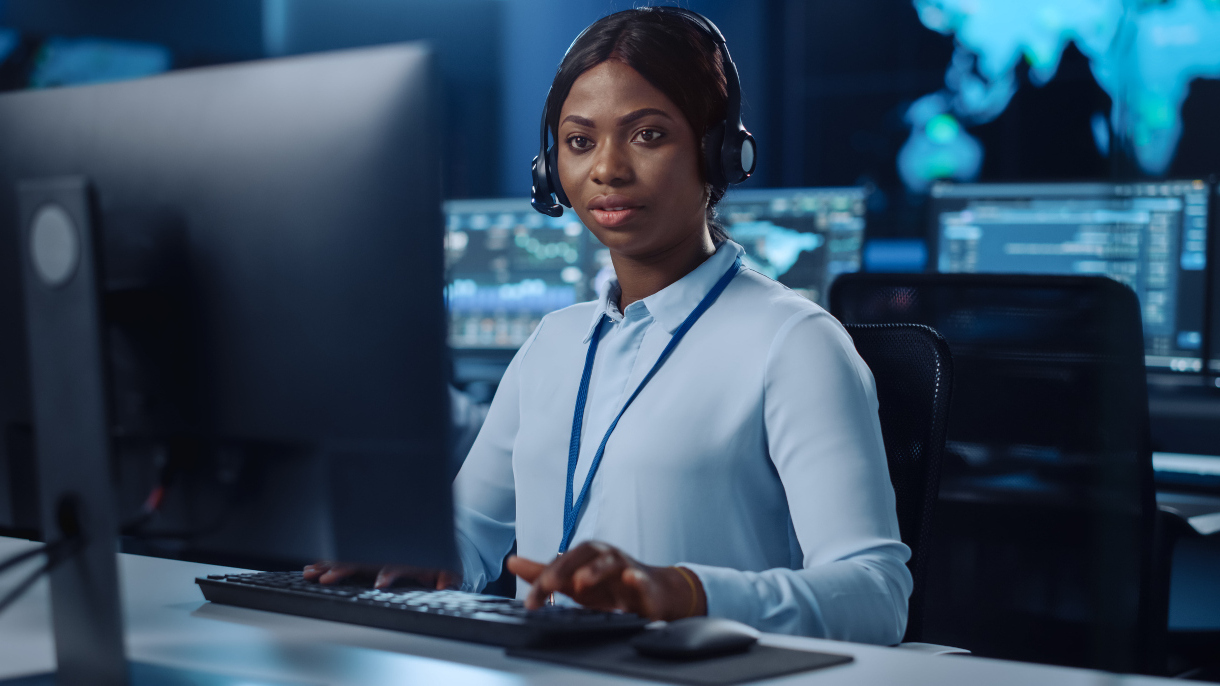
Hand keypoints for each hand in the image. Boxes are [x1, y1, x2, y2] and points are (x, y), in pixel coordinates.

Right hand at [303, 561, 458, 589]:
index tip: (379, 585)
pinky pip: (344, 556)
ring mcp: (373, 551)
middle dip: (344, 568)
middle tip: (327, 579)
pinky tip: (312, 567)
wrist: (431, 536)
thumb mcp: (449, 567)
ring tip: (311, 572)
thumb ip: (447, 577)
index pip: (394, 564)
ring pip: (348, 556)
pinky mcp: (365, 554)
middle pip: (363, 559)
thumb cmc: (439, 557)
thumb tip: (443, 586)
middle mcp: (385, 551)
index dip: (387, 574)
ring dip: (329, 564)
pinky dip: (327, 561)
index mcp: (405, 556)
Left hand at [505, 541, 705, 620]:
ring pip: (609, 562)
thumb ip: (543, 573)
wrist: (648, 594)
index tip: (531, 601)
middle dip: (563, 570)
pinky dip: (635, 577)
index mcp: (584, 557)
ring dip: (595, 570)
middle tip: (547, 585)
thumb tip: (512, 562)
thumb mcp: (571, 582)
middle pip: (582, 556)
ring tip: (581, 581)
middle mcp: (602, 557)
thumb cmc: (608, 587)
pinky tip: (630, 578)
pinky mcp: (643, 581)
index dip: (543, 579)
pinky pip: (640, 577)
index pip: (560, 563)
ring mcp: (623, 567)